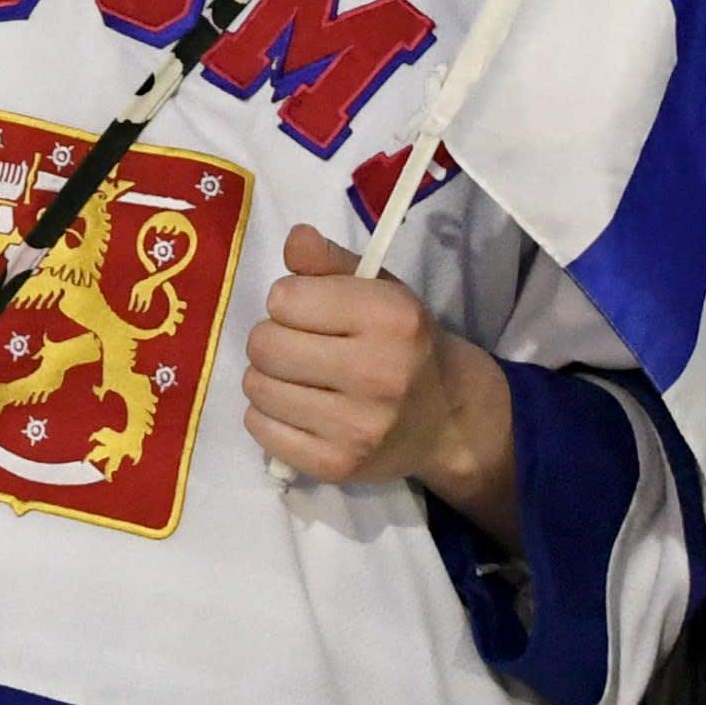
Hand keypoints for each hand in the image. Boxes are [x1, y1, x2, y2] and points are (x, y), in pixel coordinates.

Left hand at [244, 223, 516, 539]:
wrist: (448, 419)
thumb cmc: (405, 343)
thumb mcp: (380, 289)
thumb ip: (331, 261)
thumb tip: (294, 238)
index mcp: (391, 318)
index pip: (285, 298)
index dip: (289, 300)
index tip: (309, 310)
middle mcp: (377, 373)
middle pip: (265, 345)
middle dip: (272, 338)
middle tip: (297, 345)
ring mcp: (357, 426)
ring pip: (257, 388)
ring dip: (267, 377)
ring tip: (297, 377)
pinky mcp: (337, 465)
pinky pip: (261, 430)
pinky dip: (267, 416)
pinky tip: (296, 408)